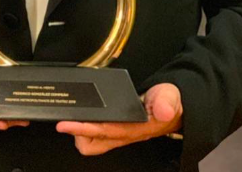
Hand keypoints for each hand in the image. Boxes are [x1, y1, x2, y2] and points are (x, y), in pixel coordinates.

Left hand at [56, 83, 182, 155]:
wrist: (176, 107)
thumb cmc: (170, 103)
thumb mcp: (169, 98)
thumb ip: (166, 102)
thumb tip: (162, 110)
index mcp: (135, 129)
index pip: (105, 131)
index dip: (84, 128)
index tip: (66, 124)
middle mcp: (124, 134)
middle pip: (93, 144)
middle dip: (76, 134)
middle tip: (64, 120)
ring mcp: (119, 132)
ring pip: (93, 142)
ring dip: (80, 132)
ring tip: (70, 118)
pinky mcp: (117, 127)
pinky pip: (97, 133)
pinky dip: (86, 126)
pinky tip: (80, 116)